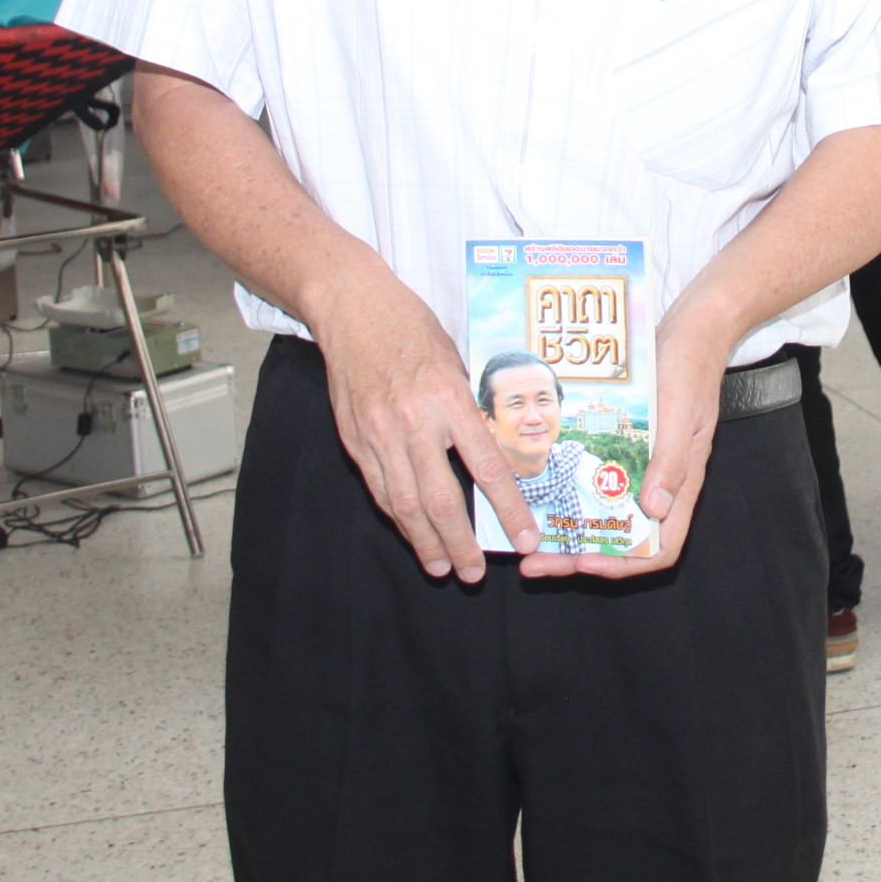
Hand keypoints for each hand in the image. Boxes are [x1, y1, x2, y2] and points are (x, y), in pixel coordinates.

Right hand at [313, 268, 536, 581]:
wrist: (353, 308)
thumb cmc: (413, 328)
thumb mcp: (457, 362)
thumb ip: (469, 411)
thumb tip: (495, 456)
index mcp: (449, 400)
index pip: (487, 468)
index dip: (509, 510)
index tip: (527, 538)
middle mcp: (413, 421)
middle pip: (440, 499)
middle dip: (461, 542)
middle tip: (474, 573)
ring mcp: (378, 433)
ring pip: (403, 503)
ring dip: (424, 541)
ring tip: (441, 566)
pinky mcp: (354, 438)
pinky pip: (379, 488)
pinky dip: (396, 516)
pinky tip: (411, 532)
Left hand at [532, 300, 735, 580]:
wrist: (691, 329)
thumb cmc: (690, 370)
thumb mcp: (681, 414)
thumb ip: (671, 462)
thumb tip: (654, 512)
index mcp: (681, 485)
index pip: (659, 547)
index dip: (624, 564)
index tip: (584, 562)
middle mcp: (660, 484)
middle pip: (621, 540)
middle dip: (578, 557)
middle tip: (534, 563)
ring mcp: (641, 467)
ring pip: (603, 515)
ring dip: (568, 529)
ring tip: (529, 537)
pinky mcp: (625, 447)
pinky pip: (595, 481)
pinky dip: (570, 493)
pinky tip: (541, 490)